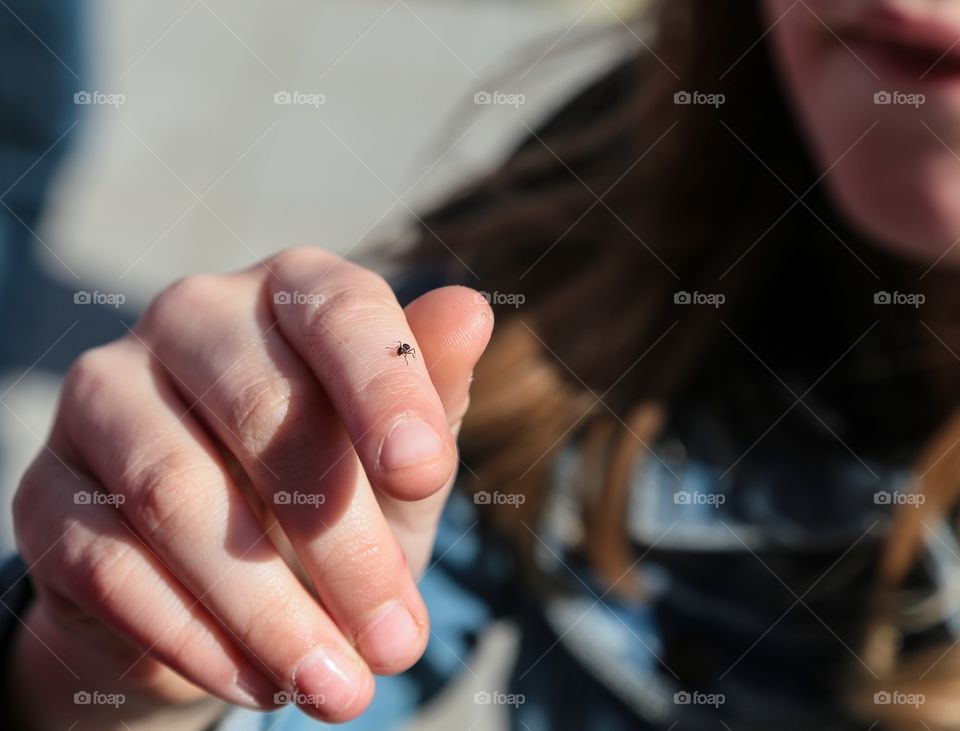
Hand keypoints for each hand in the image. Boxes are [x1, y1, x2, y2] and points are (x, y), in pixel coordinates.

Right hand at [11, 247, 492, 726]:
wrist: (220, 569)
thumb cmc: (332, 492)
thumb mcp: (396, 454)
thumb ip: (430, 386)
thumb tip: (473, 311)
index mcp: (290, 291)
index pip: (340, 310)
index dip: (386, 388)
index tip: (424, 474)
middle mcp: (192, 319)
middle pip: (262, 412)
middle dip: (344, 545)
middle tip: (399, 642)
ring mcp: (106, 394)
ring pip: (177, 493)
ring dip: (269, 611)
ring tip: (339, 688)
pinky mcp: (49, 487)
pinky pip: (110, 562)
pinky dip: (193, 637)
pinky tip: (257, 682)